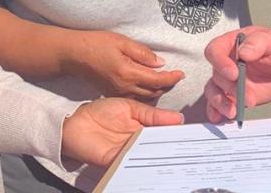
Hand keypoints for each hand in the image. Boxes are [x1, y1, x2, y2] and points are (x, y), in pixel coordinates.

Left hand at [61, 97, 183, 166]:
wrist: (76, 120)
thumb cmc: (101, 111)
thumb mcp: (130, 107)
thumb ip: (152, 115)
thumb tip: (178, 119)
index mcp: (144, 129)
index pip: (165, 134)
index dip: (178, 135)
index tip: (194, 135)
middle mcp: (138, 143)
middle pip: (160, 147)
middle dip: (174, 147)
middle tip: (190, 146)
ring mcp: (128, 153)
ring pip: (149, 156)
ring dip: (161, 155)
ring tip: (177, 151)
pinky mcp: (116, 160)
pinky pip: (132, 162)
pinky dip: (142, 161)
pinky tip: (153, 157)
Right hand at [66, 30, 184, 97]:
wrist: (74, 54)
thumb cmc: (96, 43)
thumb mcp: (121, 41)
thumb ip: (142, 53)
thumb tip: (160, 63)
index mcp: (128, 73)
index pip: (157, 79)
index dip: (172, 77)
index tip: (182, 73)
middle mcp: (124, 87)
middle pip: (154, 91)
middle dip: (167, 85)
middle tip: (176, 76)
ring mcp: (118, 92)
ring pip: (145, 97)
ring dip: (157, 90)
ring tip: (165, 80)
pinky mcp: (112, 93)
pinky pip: (135, 97)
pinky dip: (146, 93)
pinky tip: (148, 85)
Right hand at [203, 26, 270, 122]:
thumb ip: (257, 43)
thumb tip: (243, 52)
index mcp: (230, 45)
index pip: (214, 51)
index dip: (220, 62)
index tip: (234, 74)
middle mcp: (225, 63)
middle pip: (217, 75)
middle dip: (230, 88)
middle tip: (247, 96)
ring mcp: (228, 81)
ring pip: (213, 91)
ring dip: (220, 102)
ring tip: (233, 112)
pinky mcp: (233, 95)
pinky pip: (219, 104)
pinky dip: (217, 111)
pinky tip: (220, 118)